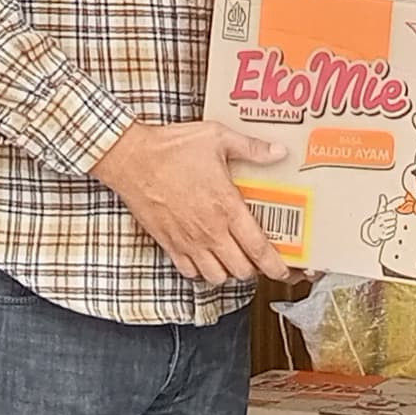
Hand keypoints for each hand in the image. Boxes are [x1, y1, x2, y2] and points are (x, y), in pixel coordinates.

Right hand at [93, 120, 293, 286]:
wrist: (130, 159)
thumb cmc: (171, 148)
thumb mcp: (217, 138)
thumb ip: (251, 148)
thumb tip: (279, 152)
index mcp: (226, 207)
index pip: (258, 248)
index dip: (276, 266)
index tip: (285, 271)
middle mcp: (209, 231)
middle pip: (241, 270)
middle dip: (254, 269)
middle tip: (259, 259)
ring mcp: (188, 241)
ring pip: (216, 277)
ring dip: (229, 272)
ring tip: (233, 258)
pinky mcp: (168, 244)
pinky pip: (190, 272)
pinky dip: (201, 271)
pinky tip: (206, 256)